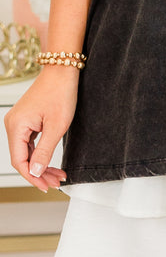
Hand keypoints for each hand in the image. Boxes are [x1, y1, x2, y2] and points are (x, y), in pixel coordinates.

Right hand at [4, 67, 77, 191]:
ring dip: (41, 164)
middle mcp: (13, 124)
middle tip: (56, 183)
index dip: (32, 177)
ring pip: (27, 152)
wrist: (62, 70)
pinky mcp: (26, 120)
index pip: (20, 161)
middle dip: (39, 172)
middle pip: (22, 158)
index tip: (46, 186)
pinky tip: (51, 162)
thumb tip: (35, 172)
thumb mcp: (56, 127)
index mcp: (16, 127)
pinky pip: (30, 142)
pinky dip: (41, 153)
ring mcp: (18, 122)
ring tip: (58, 175)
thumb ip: (44, 152)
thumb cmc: (60, 93)